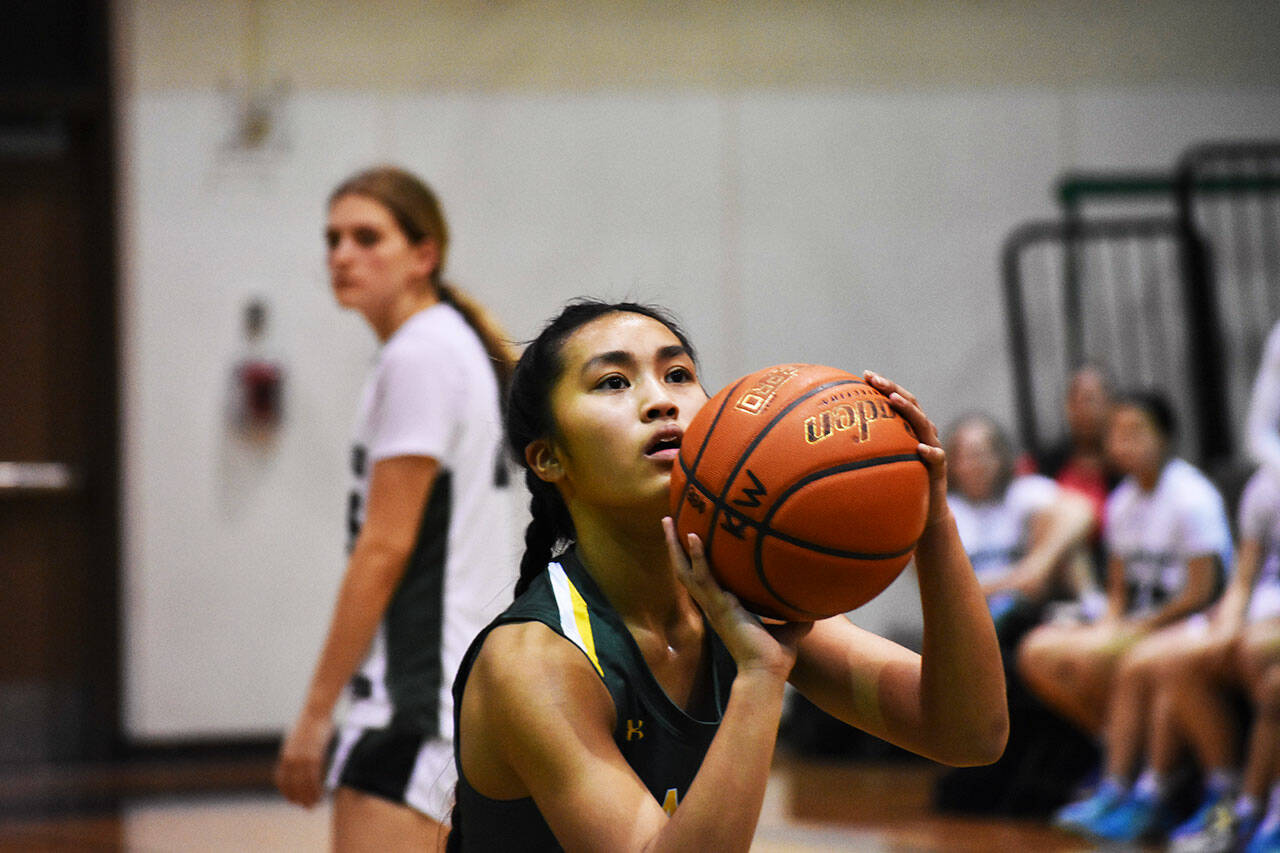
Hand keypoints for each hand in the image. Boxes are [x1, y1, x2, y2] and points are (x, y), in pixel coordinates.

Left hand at [274, 711, 333, 807]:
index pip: (281, 780)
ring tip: (315, 804)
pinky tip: (322, 793)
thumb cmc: (310, 723)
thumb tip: (299, 762)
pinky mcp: (314, 755)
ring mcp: (302, 757)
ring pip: (303, 784)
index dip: (287, 793)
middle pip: (292, 785)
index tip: (293, 800)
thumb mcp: (298, 740)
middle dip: (299, 798)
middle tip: (307, 807)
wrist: (316, 710)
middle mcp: (290, 758)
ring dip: (309, 796)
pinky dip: (317, 787)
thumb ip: (297, 753)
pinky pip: (314, 777)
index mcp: (285, 755)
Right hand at [663, 517, 809, 679]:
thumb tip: (815, 606)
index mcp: (723, 608)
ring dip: (676, 546)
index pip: (703, 579)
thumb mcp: (788, 629)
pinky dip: (697, 556)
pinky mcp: (719, 606)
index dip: (694, 560)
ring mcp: (713, 605)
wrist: (767, 672)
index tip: (689, 539)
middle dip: (675, 547)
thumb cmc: (774, 656)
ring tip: (669, 521)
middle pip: (686, 570)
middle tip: (668, 522)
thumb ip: (794, 615)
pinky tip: (692, 536)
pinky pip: (703, 576)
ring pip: (686, 570)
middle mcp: (713, 604)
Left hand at [864, 370, 948, 525]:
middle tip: (875, 379)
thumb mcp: (878, 466)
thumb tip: (825, 448)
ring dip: (910, 411)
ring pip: (925, 426)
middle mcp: (923, 435)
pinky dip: (930, 452)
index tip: (865, 375)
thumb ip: (863, 452)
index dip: (885, 386)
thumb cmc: (897, 487)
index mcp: (909, 430)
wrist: (924, 514)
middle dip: (893, 389)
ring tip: (894, 400)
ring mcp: (933, 450)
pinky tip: (920, 448)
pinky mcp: (939, 471)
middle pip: (911, 405)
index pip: (898, 401)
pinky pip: (937, 459)